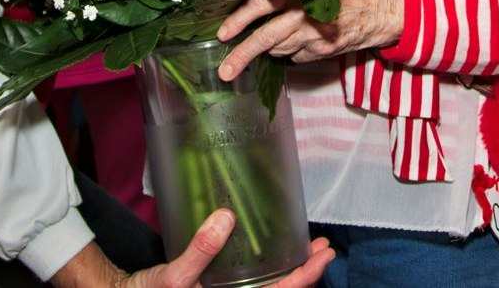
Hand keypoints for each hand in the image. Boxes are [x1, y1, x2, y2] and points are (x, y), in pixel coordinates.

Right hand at [116, 213, 332, 287]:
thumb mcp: (174, 277)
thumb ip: (200, 250)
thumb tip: (225, 218)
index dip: (305, 276)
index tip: (323, 254)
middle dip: (306, 272)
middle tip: (323, 246)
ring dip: (292, 269)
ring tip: (308, 247)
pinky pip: (255, 283)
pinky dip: (271, 268)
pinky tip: (274, 251)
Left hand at [214, 0, 403, 80]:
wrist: (380, 8)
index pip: (263, 4)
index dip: (240, 18)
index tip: (222, 34)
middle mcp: (306, 15)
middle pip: (267, 38)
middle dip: (242, 55)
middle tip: (225, 71)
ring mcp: (315, 37)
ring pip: (279, 50)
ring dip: (268, 49)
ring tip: (264, 42)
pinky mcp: (323, 52)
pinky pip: (294, 56)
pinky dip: (289, 51)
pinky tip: (296, 39)